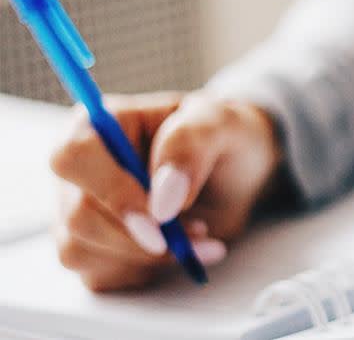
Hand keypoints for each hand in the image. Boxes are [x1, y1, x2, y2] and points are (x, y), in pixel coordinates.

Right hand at [51, 91, 281, 291]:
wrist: (237, 173)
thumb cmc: (223, 137)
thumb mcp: (222, 122)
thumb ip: (191, 144)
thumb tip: (162, 198)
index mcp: (102, 123)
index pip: (74, 156)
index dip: (111, 190)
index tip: (160, 215)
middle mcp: (81, 168)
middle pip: (78, 214)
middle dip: (140, 235)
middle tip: (198, 230)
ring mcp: (79, 210)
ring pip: (82, 250)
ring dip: (149, 255)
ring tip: (199, 232)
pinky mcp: (91, 248)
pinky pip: (99, 274)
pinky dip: (147, 270)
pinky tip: (181, 249)